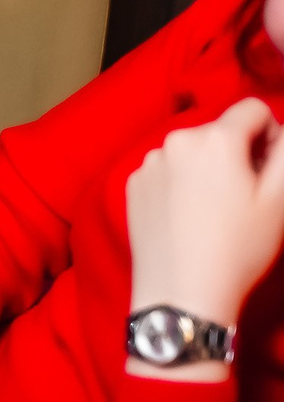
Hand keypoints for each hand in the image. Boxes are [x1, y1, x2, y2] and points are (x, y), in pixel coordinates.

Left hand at [126, 97, 283, 376]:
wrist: (181, 292)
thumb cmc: (239, 248)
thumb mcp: (279, 201)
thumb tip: (279, 134)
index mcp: (215, 137)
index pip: (253, 110)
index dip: (271, 136)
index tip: (271, 169)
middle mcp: (175, 140)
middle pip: (219, 132)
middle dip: (238, 154)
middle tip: (244, 198)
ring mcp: (148, 162)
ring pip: (191, 153)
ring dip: (207, 169)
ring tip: (215, 213)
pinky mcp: (131, 185)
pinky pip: (165, 172)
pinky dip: (180, 185)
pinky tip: (187, 219)